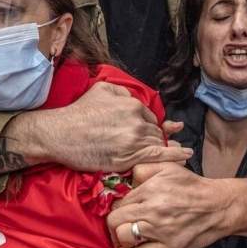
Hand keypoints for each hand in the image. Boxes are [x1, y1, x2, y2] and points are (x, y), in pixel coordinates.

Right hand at [27, 82, 191, 171]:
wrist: (60, 134)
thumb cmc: (78, 112)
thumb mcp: (102, 90)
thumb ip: (123, 93)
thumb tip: (134, 99)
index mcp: (133, 105)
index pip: (150, 118)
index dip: (149, 126)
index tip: (145, 133)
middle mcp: (137, 121)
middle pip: (155, 132)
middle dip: (156, 138)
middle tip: (158, 144)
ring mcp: (134, 141)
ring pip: (157, 144)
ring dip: (165, 148)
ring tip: (178, 152)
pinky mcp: (129, 157)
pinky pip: (157, 156)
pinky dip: (174, 156)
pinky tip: (185, 156)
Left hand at [107, 163, 246, 247]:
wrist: (220, 206)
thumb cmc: (193, 187)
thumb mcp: (169, 168)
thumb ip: (144, 169)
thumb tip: (125, 179)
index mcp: (150, 189)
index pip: (119, 202)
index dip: (119, 207)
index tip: (126, 211)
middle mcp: (152, 210)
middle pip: (114, 219)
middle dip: (115, 222)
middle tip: (123, 224)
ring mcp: (159, 231)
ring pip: (121, 237)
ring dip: (121, 238)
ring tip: (128, 236)